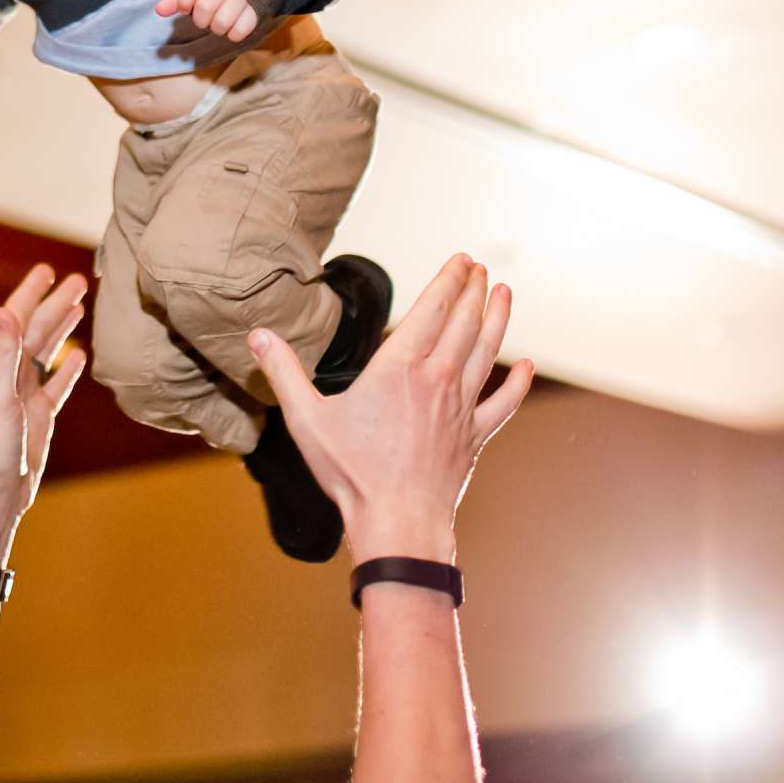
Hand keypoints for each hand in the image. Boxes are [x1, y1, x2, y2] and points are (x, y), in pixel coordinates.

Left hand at [0, 265, 88, 547]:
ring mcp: (26, 397)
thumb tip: (3, 310)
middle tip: (78, 280)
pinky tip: (80, 357)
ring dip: (61, 328)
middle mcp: (11, 376)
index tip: (47, 270)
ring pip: (46, 352)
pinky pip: (55, 384)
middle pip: (36, 330)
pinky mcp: (38, 417)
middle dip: (55, 304)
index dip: (31, 293)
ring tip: (79, 306)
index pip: (18, 319)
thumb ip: (2, 353)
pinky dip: (67, 368)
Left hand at [154, 0, 258, 41]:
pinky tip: (233, 25)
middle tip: (204, 17)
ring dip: (217, 28)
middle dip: (200, 19)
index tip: (187, 6)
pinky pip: (242, 30)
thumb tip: (159, 10)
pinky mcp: (257, 8)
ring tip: (219, 20)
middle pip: (205, 8)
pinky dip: (234, 33)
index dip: (184, 2)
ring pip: (222, 23)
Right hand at [248, 255, 531, 561]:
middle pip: (463, 324)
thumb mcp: (307, 419)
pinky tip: (525, 367)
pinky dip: (516, 384)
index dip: (447, 281)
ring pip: (486, 353)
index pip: (430, 310)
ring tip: (505, 293)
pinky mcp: (473, 437)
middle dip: (474, 290)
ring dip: (497, 320)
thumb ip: (283, 372)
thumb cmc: (352, 473)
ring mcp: (460, 408)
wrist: (398, 522)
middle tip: (480, 268)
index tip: (461, 260)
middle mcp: (436, 380)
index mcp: (398, 369)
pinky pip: (502, 404)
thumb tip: (258, 336)